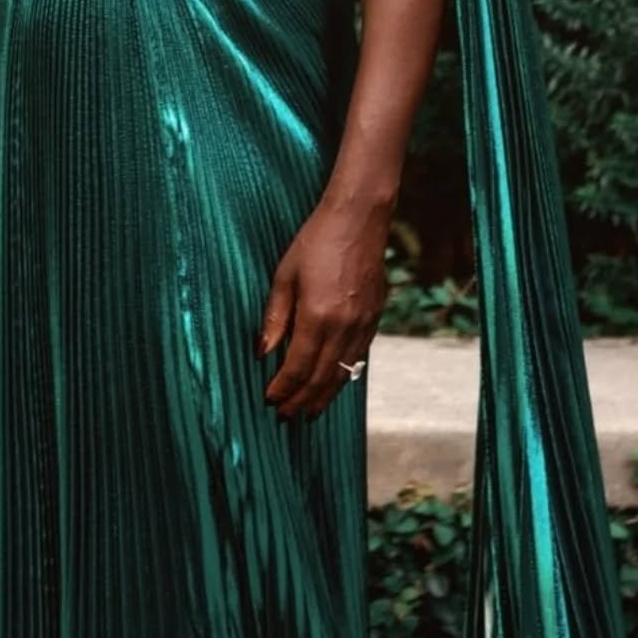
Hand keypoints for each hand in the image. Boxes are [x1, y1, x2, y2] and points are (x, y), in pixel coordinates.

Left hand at [257, 199, 387, 418]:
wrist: (359, 220)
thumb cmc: (315, 242)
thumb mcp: (284, 275)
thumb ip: (275, 317)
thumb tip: (262, 353)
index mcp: (317, 316)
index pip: (297, 367)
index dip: (283, 388)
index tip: (269, 400)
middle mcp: (344, 327)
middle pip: (321, 378)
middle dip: (301, 401)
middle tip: (286, 416)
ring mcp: (363, 325)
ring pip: (343, 374)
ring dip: (324, 396)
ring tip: (308, 412)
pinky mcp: (374, 319)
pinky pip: (357, 359)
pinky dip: (343, 377)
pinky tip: (332, 383)